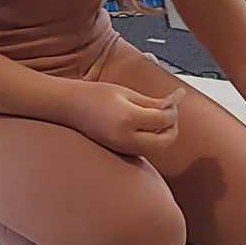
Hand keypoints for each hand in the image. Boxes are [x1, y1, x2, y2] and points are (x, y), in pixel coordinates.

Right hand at [68, 81, 183, 157]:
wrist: (69, 107)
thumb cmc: (95, 95)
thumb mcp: (127, 93)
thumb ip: (152, 102)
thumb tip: (174, 103)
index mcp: (128, 119)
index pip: (164, 120)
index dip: (173, 109)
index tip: (176, 97)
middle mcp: (126, 138)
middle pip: (165, 141)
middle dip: (173, 127)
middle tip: (170, 112)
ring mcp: (122, 148)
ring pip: (157, 148)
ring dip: (163, 135)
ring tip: (158, 117)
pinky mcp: (119, 151)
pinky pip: (144, 149)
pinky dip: (152, 140)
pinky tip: (147, 126)